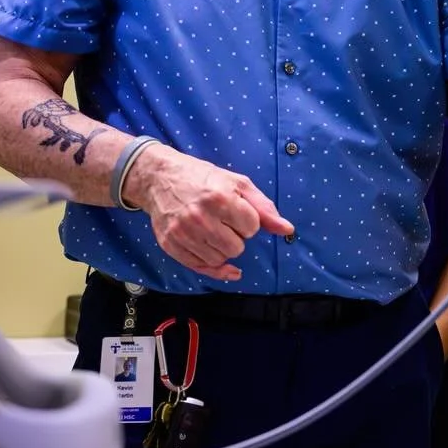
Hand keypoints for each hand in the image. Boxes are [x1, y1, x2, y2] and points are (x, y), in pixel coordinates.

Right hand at [126, 144, 293, 280]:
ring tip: (213, 231)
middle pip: (236, 248)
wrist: (161, 178)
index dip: (249, 222)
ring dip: (222, 249)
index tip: (238, 212)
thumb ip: (264, 208)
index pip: (251, 228)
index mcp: (220, 198)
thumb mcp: (238, 184)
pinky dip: (211, 265)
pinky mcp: (170, 245)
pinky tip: (217, 256)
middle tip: (224, 222)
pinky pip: (200, 268)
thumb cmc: (204, 179)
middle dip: (236, 237)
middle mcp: (200, 218)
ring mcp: (182, 233)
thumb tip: (287, 229)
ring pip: (219, 260)